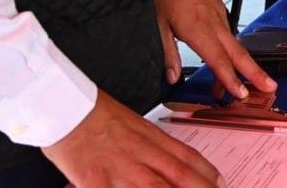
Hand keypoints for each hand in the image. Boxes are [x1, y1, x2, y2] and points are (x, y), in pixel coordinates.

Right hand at [42, 89, 221, 187]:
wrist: (65, 107)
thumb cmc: (94, 114)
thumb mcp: (130, 124)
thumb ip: (147, 143)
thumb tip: (160, 161)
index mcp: (150, 137)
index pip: (186, 156)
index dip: (207, 173)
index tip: (221, 183)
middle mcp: (140, 153)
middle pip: (179, 175)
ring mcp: (120, 167)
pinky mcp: (95, 180)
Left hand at [156, 0, 275, 98]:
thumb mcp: (159, 25)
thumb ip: (168, 53)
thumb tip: (172, 77)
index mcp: (197, 29)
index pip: (218, 59)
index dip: (230, 78)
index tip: (241, 94)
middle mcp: (214, 25)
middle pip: (238, 53)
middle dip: (254, 73)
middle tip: (270, 88)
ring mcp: (221, 18)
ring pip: (236, 46)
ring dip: (243, 67)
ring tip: (246, 87)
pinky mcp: (222, 13)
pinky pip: (231, 37)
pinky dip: (234, 53)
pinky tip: (230, 63)